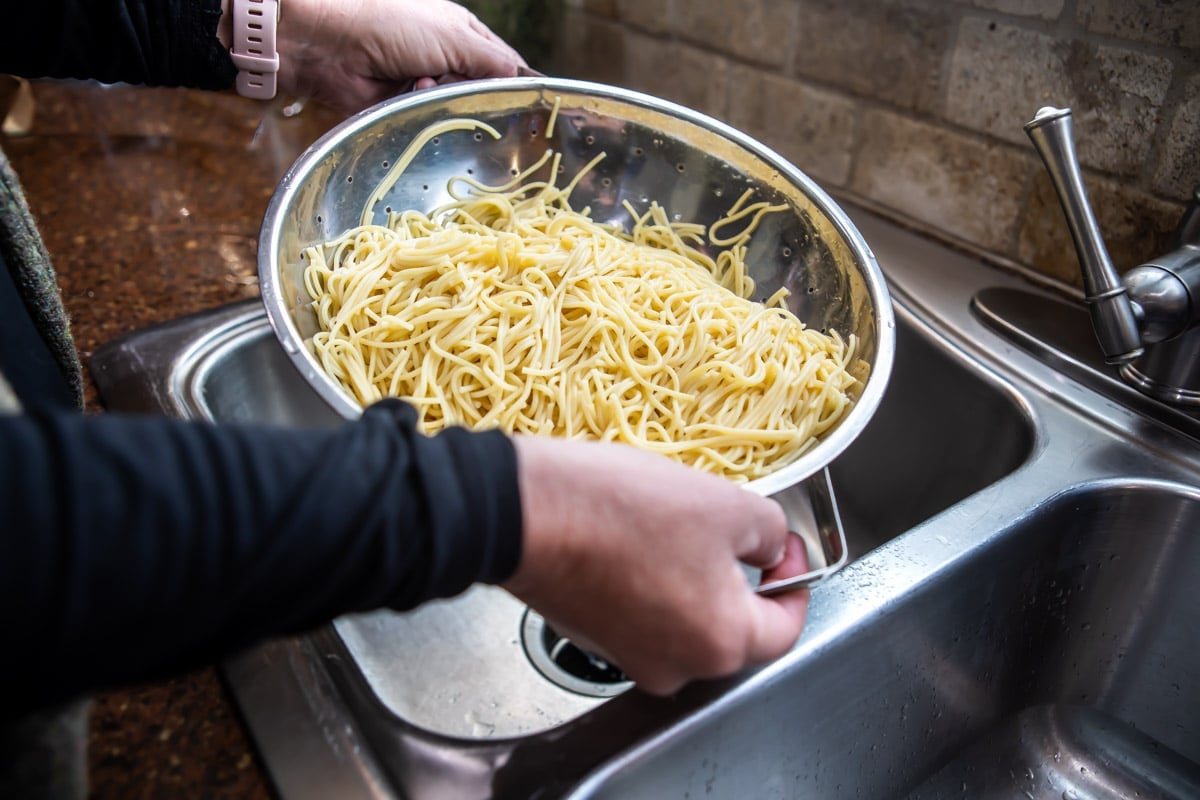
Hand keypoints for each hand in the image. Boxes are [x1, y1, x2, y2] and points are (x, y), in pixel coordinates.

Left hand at [268, 0, 527, 113]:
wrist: (331, 44)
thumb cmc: (395, 24)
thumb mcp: (456, 35)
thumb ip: (494, 63)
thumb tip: (526, 84)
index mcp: (465, 34)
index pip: (504, 66)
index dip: (516, 87)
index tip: (528, 110)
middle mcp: (447, 59)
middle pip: (481, 93)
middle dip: (477, 98)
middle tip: (470, 97)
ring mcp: (425, 85)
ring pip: (456, 110)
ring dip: (446, 102)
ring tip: (427, 85)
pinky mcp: (403, 108)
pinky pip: (428, 120)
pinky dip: (422, 110)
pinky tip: (411, 95)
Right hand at [504, 435, 810, 695]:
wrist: (526, 513)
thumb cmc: (625, 511)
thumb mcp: (726, 503)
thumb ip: (769, 531)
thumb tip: (768, 545)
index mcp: (720, 645)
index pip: (785, 628)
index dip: (794, 578)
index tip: (782, 545)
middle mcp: (676, 667)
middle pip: (730, 627)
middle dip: (736, 575)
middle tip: (725, 524)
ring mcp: (629, 656)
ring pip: (683, 618)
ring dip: (689, 575)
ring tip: (671, 522)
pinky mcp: (594, 635)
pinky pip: (641, 612)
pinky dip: (648, 580)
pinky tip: (634, 535)